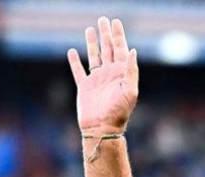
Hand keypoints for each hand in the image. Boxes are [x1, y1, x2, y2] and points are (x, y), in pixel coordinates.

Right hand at [67, 17, 138, 134]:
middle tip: (103, 19)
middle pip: (108, 49)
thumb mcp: (129, 91)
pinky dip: (75, 62)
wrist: (102, 128)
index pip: (120, 49)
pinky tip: (72, 52)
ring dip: (92, 43)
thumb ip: (131, 70)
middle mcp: (110, 74)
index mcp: (121, 74)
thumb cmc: (118, 112)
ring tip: (90, 29)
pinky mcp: (84, 87)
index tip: (116, 22)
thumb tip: (132, 50)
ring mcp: (97, 80)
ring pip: (94, 56)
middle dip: (106, 34)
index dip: (118, 35)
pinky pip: (79, 71)